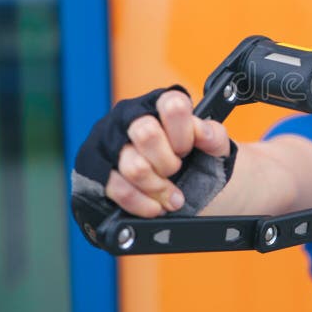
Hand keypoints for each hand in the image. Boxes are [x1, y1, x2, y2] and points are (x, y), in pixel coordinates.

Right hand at [71, 86, 235, 247]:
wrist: (178, 187)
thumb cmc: (193, 160)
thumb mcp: (213, 147)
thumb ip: (215, 136)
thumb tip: (203, 132)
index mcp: (160, 104)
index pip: (172, 104)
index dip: (184, 133)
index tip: (188, 149)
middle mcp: (131, 117)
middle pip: (147, 134)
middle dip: (168, 162)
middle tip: (177, 170)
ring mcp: (110, 143)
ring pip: (132, 166)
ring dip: (157, 187)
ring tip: (171, 195)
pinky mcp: (97, 169)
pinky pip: (116, 189)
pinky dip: (141, 203)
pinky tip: (155, 206)